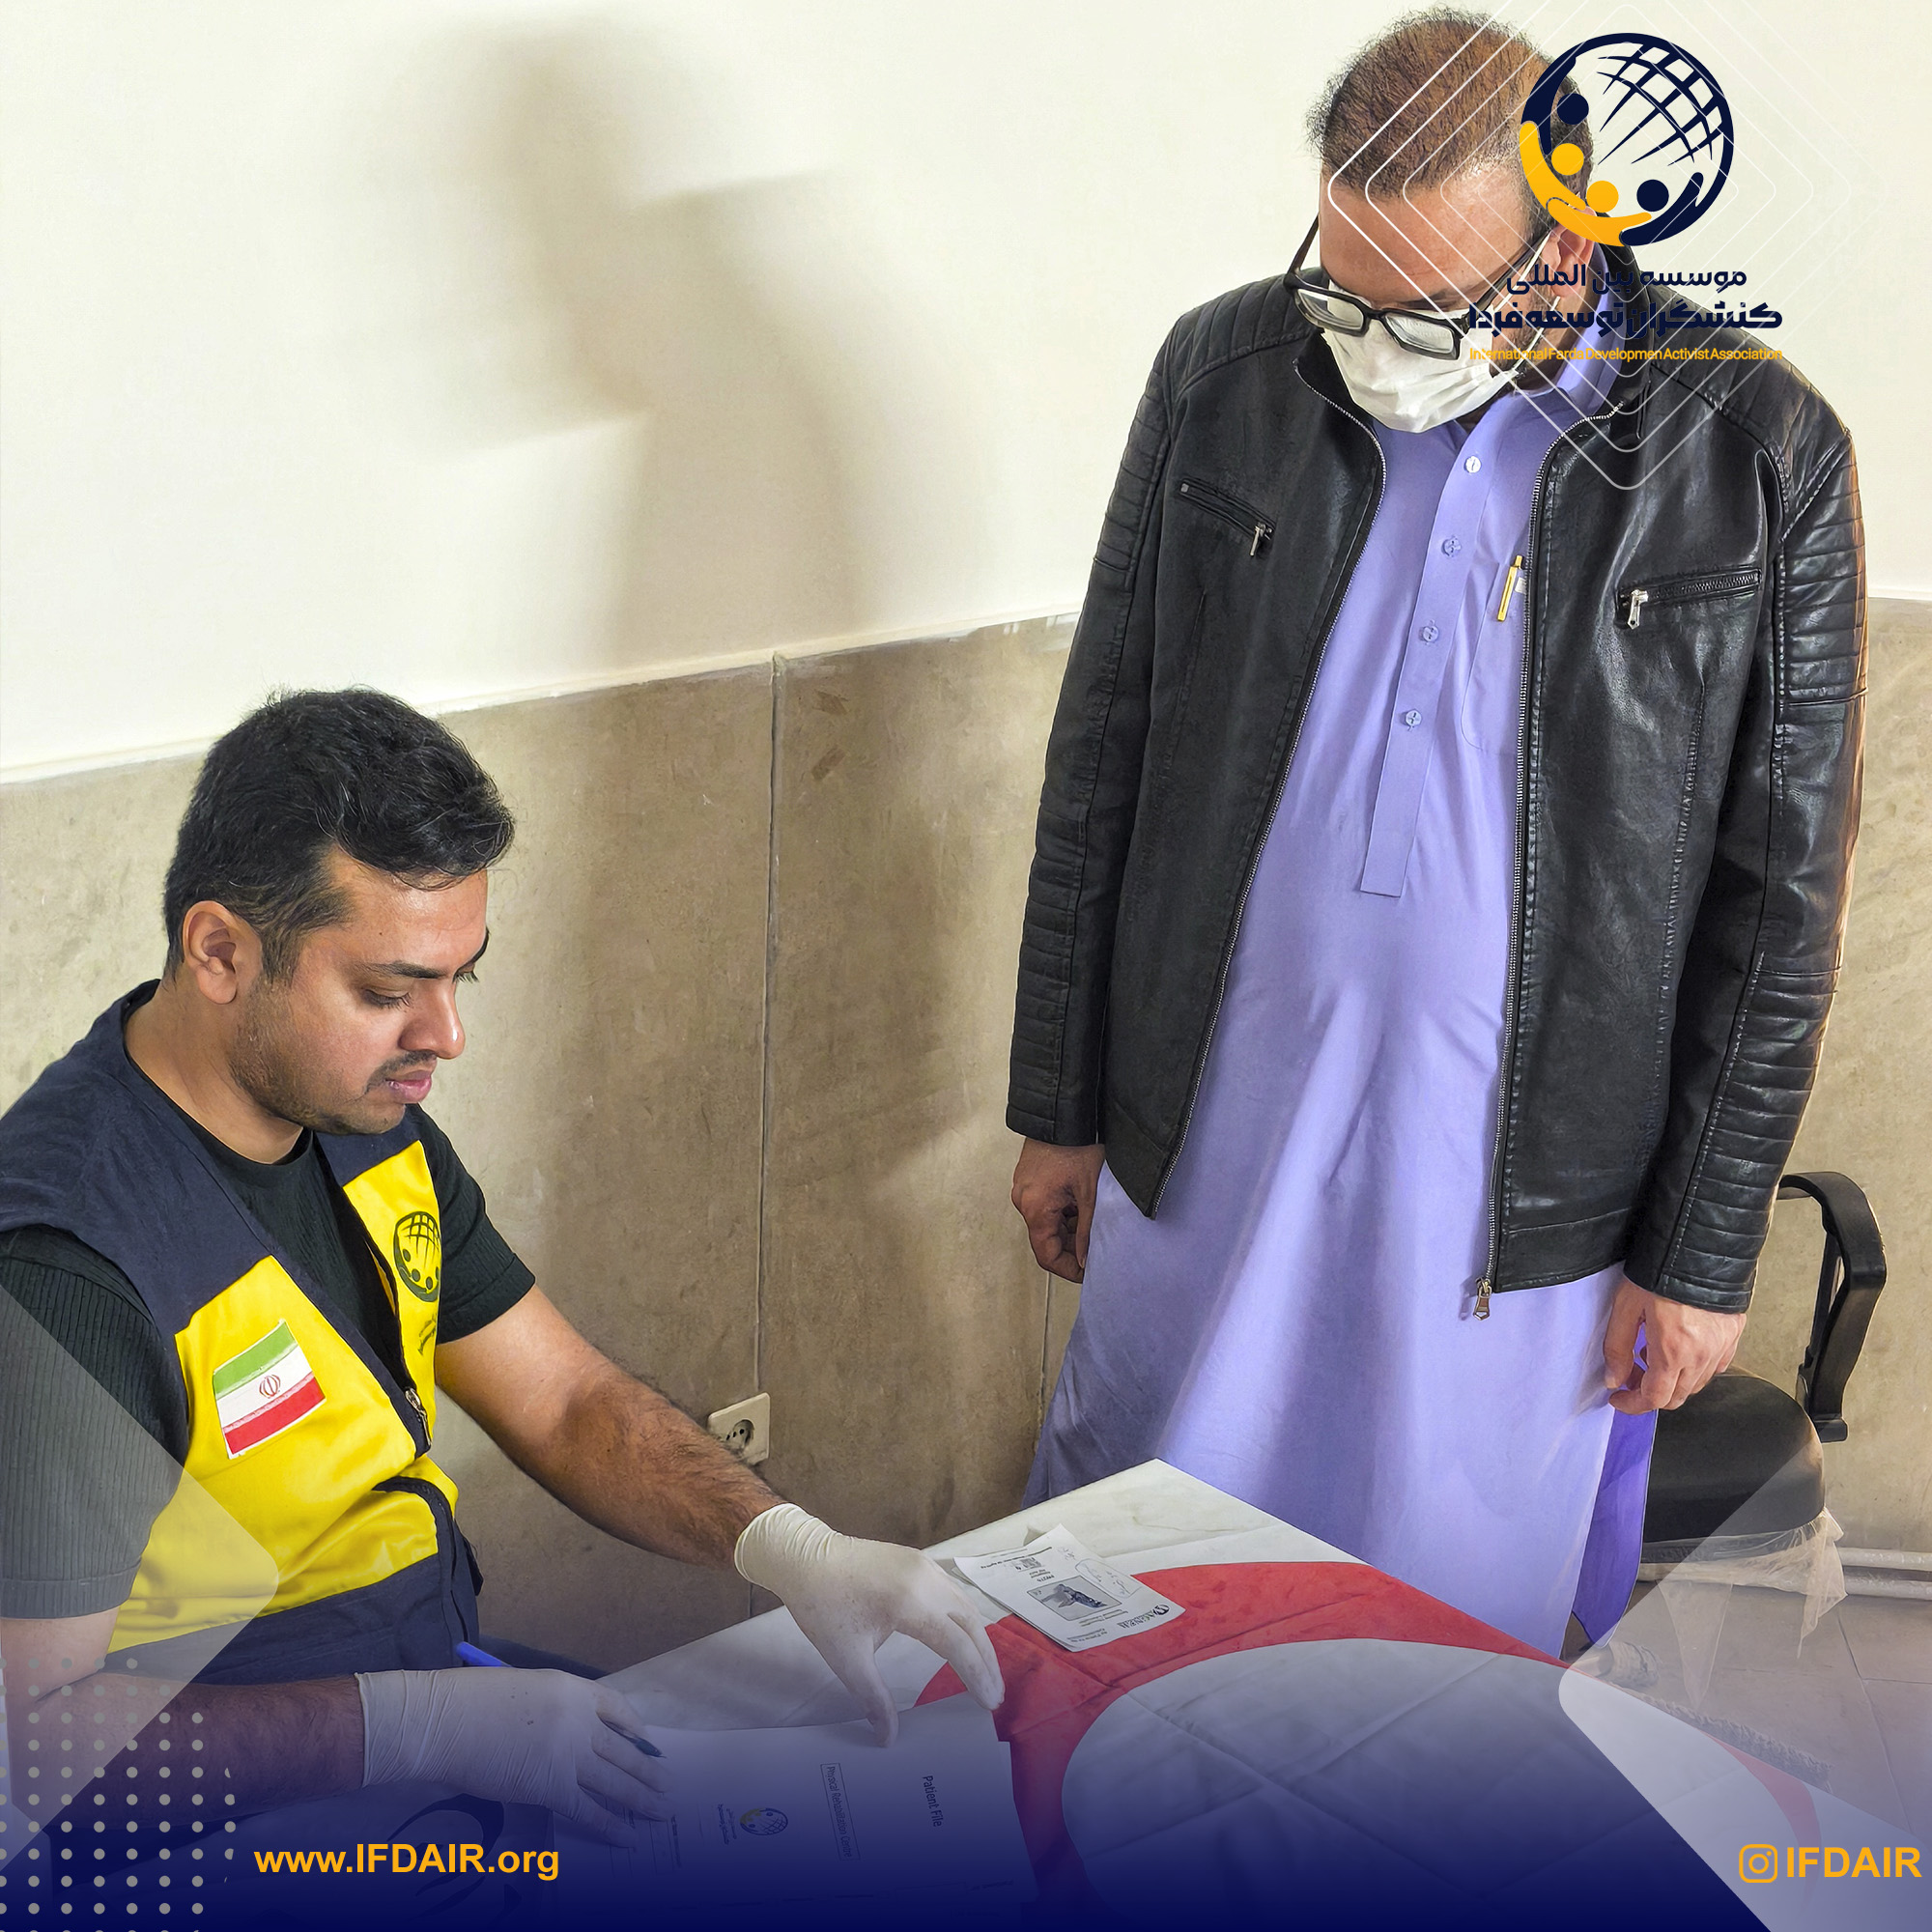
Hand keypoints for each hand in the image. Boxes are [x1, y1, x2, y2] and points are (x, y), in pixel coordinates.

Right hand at [357, 1666, 671, 1844]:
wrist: (448, 1720)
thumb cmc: (472, 1701)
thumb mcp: (524, 1689)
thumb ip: (550, 1711)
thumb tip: (562, 1737)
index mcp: (573, 1689)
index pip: (617, 1707)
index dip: (635, 1727)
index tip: (647, 1742)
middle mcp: (580, 1720)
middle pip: (623, 1749)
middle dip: (648, 1770)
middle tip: (668, 1784)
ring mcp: (569, 1754)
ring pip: (616, 1780)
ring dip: (642, 1798)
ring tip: (663, 1810)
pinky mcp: (552, 1786)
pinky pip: (589, 1810)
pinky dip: (611, 1825)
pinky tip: (628, 1837)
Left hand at [734, 1505, 1003, 1744]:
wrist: (804, 1557)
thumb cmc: (822, 1607)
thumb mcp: (846, 1658)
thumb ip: (873, 1698)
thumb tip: (889, 1738)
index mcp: (910, 1603)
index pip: (957, 1645)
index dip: (976, 1677)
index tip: (989, 1705)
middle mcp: (927, 1580)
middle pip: (971, 1624)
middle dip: (986, 1661)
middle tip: (995, 1696)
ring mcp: (926, 1565)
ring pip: (966, 1605)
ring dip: (979, 1639)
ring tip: (985, 1672)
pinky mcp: (919, 1560)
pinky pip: (953, 1591)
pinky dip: (965, 1618)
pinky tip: (964, 1637)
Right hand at [1011, 1139, 1103, 1281]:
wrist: (1064, 1111)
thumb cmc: (1079, 1148)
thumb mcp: (1089, 1193)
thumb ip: (1086, 1231)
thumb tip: (1085, 1260)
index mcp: (1036, 1208)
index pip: (1046, 1255)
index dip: (1068, 1269)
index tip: (1089, 1272)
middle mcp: (1023, 1201)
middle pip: (1045, 1239)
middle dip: (1071, 1248)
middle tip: (1097, 1248)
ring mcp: (1023, 1189)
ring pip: (1046, 1223)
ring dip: (1067, 1229)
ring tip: (1092, 1223)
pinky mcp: (1028, 1179)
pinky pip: (1043, 1206)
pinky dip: (1061, 1213)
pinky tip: (1081, 1206)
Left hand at [1603, 1275, 1744, 1413]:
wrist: (1697, 1246)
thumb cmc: (1659, 1272)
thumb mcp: (1625, 1307)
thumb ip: (1617, 1347)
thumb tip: (1614, 1378)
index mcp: (1673, 1352)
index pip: (1655, 1398)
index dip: (1633, 1404)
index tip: (1618, 1398)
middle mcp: (1702, 1356)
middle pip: (1677, 1397)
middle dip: (1650, 1393)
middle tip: (1631, 1374)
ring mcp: (1722, 1348)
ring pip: (1696, 1384)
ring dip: (1672, 1380)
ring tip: (1652, 1354)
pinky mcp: (1733, 1336)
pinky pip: (1715, 1366)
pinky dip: (1694, 1368)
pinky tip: (1679, 1348)